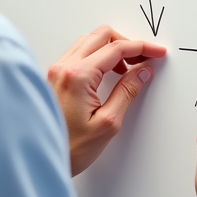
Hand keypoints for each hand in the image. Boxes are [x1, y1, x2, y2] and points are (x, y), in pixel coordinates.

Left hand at [47, 25, 166, 175]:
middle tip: (144, 57)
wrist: (39, 161)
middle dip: (127, 43)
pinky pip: (79, 53)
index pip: (116, 48)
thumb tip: (142, 72)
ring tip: (128, 67)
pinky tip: (109, 71)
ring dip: (112, 48)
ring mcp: (56, 71)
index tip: (157, 52)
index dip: (142, 47)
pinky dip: (98, 55)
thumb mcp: (107, 123)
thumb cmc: (69, 149)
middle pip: (101, 35)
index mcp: (78, 76)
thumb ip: (127, 92)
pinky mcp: (54, 77)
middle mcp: (64, 68)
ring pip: (89, 41)